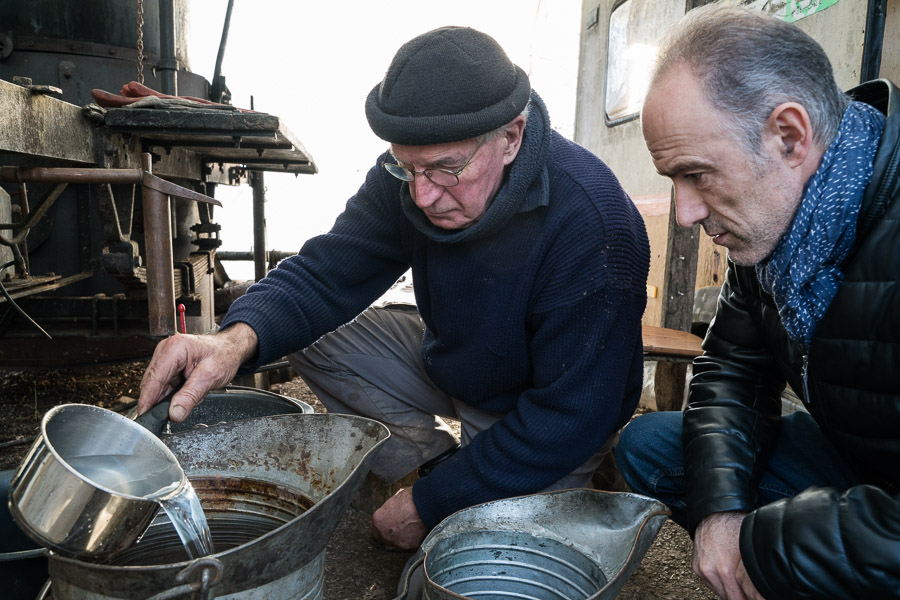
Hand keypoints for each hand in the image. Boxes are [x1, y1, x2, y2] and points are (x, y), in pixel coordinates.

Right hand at [138, 323, 257, 421]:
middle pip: (152, 383)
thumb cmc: (224, 355)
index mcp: (174, 349)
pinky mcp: (168, 365)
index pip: (154, 379)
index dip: (147, 400)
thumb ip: (191, 396)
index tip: (145, 416)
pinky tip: (188, 391)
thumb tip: (174, 413)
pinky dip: (174, 393)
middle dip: (162, 400)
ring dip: (171, 397)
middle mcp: (166, 350)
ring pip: (158, 386)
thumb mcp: (210, 377)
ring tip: (191, 394)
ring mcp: (165, 357)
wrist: (230, 349)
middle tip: (176, 411)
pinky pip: (164, 385)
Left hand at [371, 487, 426, 549]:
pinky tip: (418, 531)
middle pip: (386, 538)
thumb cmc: (411, 499)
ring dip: (403, 538)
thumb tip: (392, 514)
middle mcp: (385, 534)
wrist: (425, 505)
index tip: (390, 523)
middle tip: (402, 526)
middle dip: (392, 533)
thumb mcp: (394, 501)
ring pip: (398, 543)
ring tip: (412, 527)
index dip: (384, 526)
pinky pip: (410, 545)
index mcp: (378, 521)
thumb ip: (389, 512)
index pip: (376, 529)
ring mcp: (397, 542)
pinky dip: (414, 540)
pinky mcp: (410, 547)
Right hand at [692, 512, 764, 598]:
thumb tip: (764, 591)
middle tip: (751, 592)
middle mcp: (710, 572)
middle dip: (742, 596)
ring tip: (741, 583)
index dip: (751, 598)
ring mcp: (702, 570)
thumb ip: (753, 576)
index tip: (757, 596)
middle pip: (730, 598)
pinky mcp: (696, 567)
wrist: (714, 513)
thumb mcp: (750, 552)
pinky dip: (721, 583)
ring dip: (731, 591)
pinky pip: (711, 584)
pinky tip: (729, 575)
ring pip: (721, 593)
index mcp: (725, 570)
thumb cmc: (734, 527)